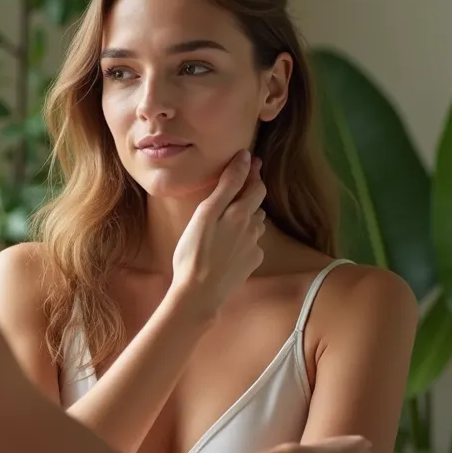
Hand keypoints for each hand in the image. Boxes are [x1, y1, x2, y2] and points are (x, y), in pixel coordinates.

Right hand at [171, 150, 267, 316]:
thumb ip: (228, 185)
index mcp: (241, 213)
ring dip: (247, 217)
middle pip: (256, 204)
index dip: (253, 172)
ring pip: (255, 225)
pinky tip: (229, 244)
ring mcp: (254, 248)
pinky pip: (251, 244)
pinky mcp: (251, 264)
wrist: (199, 294)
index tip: (249, 161)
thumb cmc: (195, 252)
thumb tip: (246, 158)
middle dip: (250, 193)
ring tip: (231, 216)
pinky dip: (244, 239)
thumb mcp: (206, 213)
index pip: (256, 186)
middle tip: (237, 187)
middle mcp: (253, 228)